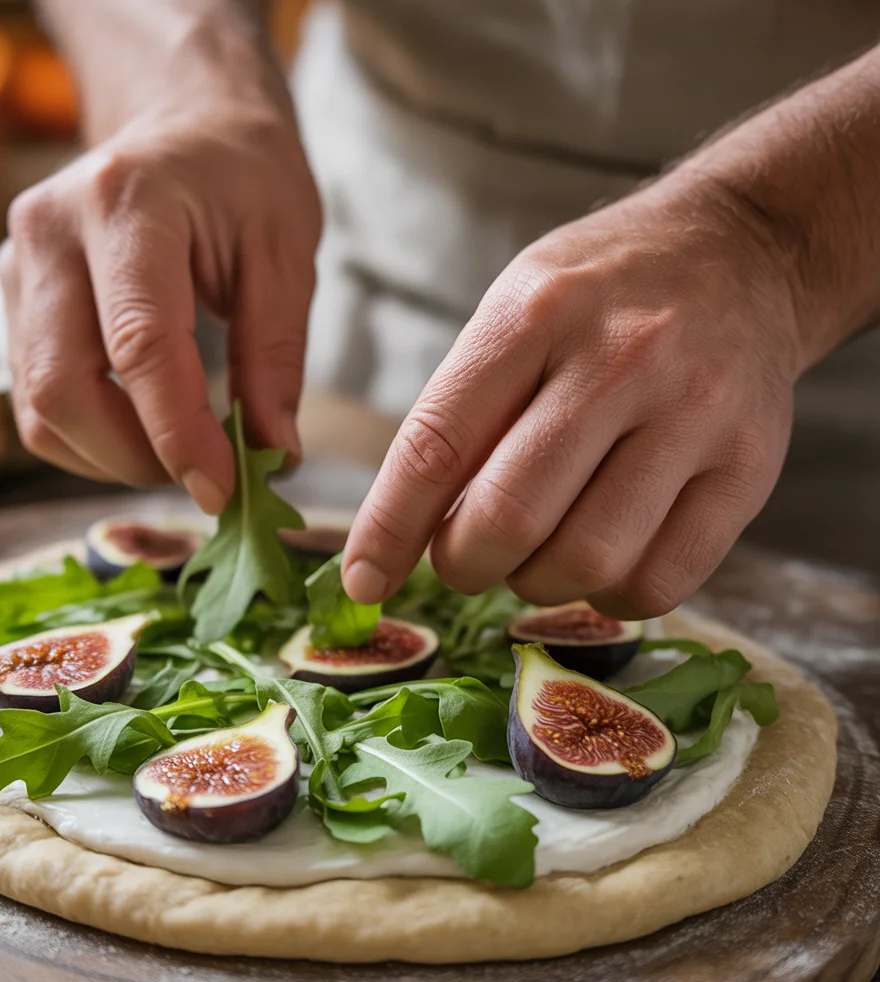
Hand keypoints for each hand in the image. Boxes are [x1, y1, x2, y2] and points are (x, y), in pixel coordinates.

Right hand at [0, 11, 319, 512]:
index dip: (179, 436)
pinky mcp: (13, 293)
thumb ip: (275, 359)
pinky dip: (89, 435)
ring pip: (37, 404)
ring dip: (110, 456)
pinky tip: (145, 427)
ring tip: (182, 451)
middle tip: (206, 478)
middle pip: (61, 388)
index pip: (139, 347)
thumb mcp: (286, 257)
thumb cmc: (245, 177)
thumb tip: (275, 456)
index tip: (225, 491)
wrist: (185, 120)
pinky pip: (35, 396)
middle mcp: (51, 232)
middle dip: (135, 459)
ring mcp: (18, 262)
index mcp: (127, 206)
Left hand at [343, 175, 802, 618]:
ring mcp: (695, 415)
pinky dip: (608, 596)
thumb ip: (463, 412)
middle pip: (510, 517)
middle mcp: (622, 360)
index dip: (388, 529)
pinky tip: (600, 560)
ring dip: (536, 583)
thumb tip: (405, 533)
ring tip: (537, 550)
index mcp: (536, 314)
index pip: (437, 445)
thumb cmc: (604, 291)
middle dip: (464, 564)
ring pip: (586, 561)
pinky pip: (660, 582)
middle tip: (463, 558)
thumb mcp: (516, 310)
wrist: (742, 253)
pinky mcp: (750, 469)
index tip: (363, 580)